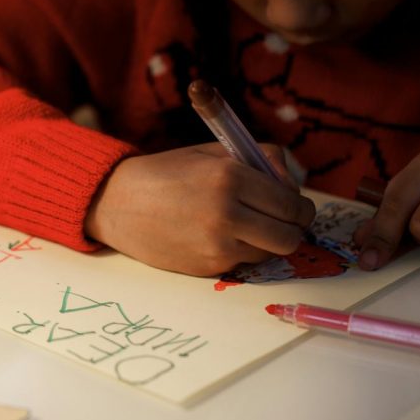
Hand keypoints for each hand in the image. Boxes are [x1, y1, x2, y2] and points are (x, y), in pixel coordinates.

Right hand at [85, 143, 315, 275]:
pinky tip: (217, 235)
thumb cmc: (168, 172)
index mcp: (230, 177)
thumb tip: (293, 185)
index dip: (300, 207)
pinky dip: (240, 251)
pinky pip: (242, 262)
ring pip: (268, 253)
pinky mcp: (206, 267)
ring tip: (245, 224)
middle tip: (284, 221)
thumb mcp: (214, 152)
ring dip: (265, 241)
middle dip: (293, 229)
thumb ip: (261, 160)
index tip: (296, 206)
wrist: (118, 202)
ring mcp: (216, 245)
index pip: (292, 204)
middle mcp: (226, 214)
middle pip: (289, 237)